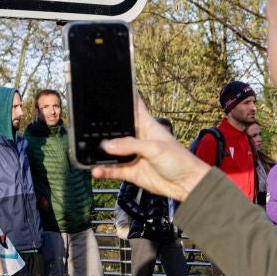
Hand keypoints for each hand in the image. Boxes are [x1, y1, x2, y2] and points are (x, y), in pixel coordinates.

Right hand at [91, 97, 210, 201]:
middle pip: (118, 130)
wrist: (187, 184)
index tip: (109, 91)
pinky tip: (97, 170)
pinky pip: (113, 170)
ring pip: (112, 152)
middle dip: (105, 129)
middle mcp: (138, 139)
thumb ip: (131, 145)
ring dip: (102, 153)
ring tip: (89, 152)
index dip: (124, 98)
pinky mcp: (131, 172)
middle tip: (89, 128)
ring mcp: (134, 156)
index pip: (134, 106)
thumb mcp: (155, 148)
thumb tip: (108, 144)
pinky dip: (104, 170)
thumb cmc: (180, 160)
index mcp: (147, 126)